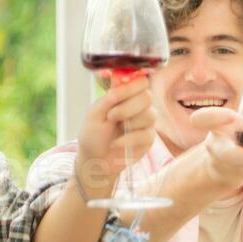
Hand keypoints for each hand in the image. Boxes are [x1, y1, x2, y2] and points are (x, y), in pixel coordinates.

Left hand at [74, 72, 157, 194]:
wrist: (95, 160)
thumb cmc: (92, 135)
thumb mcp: (95, 114)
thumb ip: (109, 98)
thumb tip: (121, 81)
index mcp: (125, 96)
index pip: (140, 82)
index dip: (131, 86)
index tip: (114, 96)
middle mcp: (138, 106)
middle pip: (147, 97)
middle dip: (128, 107)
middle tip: (111, 116)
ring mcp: (145, 123)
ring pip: (149, 115)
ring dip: (129, 122)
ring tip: (114, 129)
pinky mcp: (148, 139)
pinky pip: (146, 135)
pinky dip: (129, 139)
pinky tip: (116, 144)